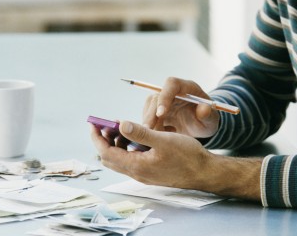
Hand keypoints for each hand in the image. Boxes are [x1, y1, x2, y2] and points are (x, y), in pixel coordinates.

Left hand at [90, 120, 261, 199]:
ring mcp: (143, 173)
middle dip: (103, 140)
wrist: (203, 171)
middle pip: (110, 158)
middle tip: (104, 124)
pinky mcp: (150, 171)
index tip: (93, 123)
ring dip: (116, 143)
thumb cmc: (186, 155)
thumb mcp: (163, 140)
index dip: (97, 138)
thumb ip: (140, 133)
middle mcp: (137, 172)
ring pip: (120, 159)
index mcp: (137, 165)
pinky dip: (127, 147)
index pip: (106, 153)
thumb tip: (121, 124)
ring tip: (120, 126)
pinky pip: (131, 159)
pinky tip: (136, 136)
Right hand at [143, 77, 219, 138]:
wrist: (203, 125)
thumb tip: (203, 110)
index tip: (161, 113)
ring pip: (149, 107)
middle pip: (156, 97)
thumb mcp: (212, 119)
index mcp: (187, 87)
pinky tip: (161, 138)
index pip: (172, 84)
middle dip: (151, 114)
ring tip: (157, 138)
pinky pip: (148, 117)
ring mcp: (164, 100)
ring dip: (149, 122)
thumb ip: (208, 114)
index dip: (165, 97)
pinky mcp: (158, 110)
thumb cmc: (208, 119)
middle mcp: (173, 91)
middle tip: (148, 131)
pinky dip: (151, 128)